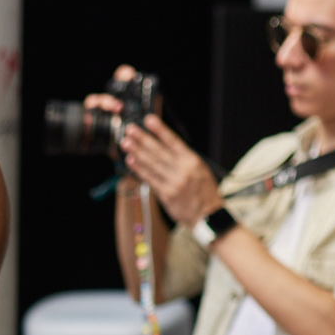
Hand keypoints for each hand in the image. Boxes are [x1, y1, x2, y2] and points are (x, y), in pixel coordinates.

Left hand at [119, 114, 221, 228]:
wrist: (208, 215)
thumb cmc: (203, 190)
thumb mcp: (200, 168)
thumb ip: (183, 157)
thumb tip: (164, 144)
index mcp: (192, 160)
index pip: (174, 141)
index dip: (160, 130)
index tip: (149, 120)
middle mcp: (183, 170)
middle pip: (159, 151)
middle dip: (143, 139)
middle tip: (130, 130)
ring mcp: (174, 183)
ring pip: (152, 164)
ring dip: (137, 152)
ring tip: (126, 143)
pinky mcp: (167, 195)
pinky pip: (150, 179)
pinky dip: (140, 169)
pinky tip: (131, 161)